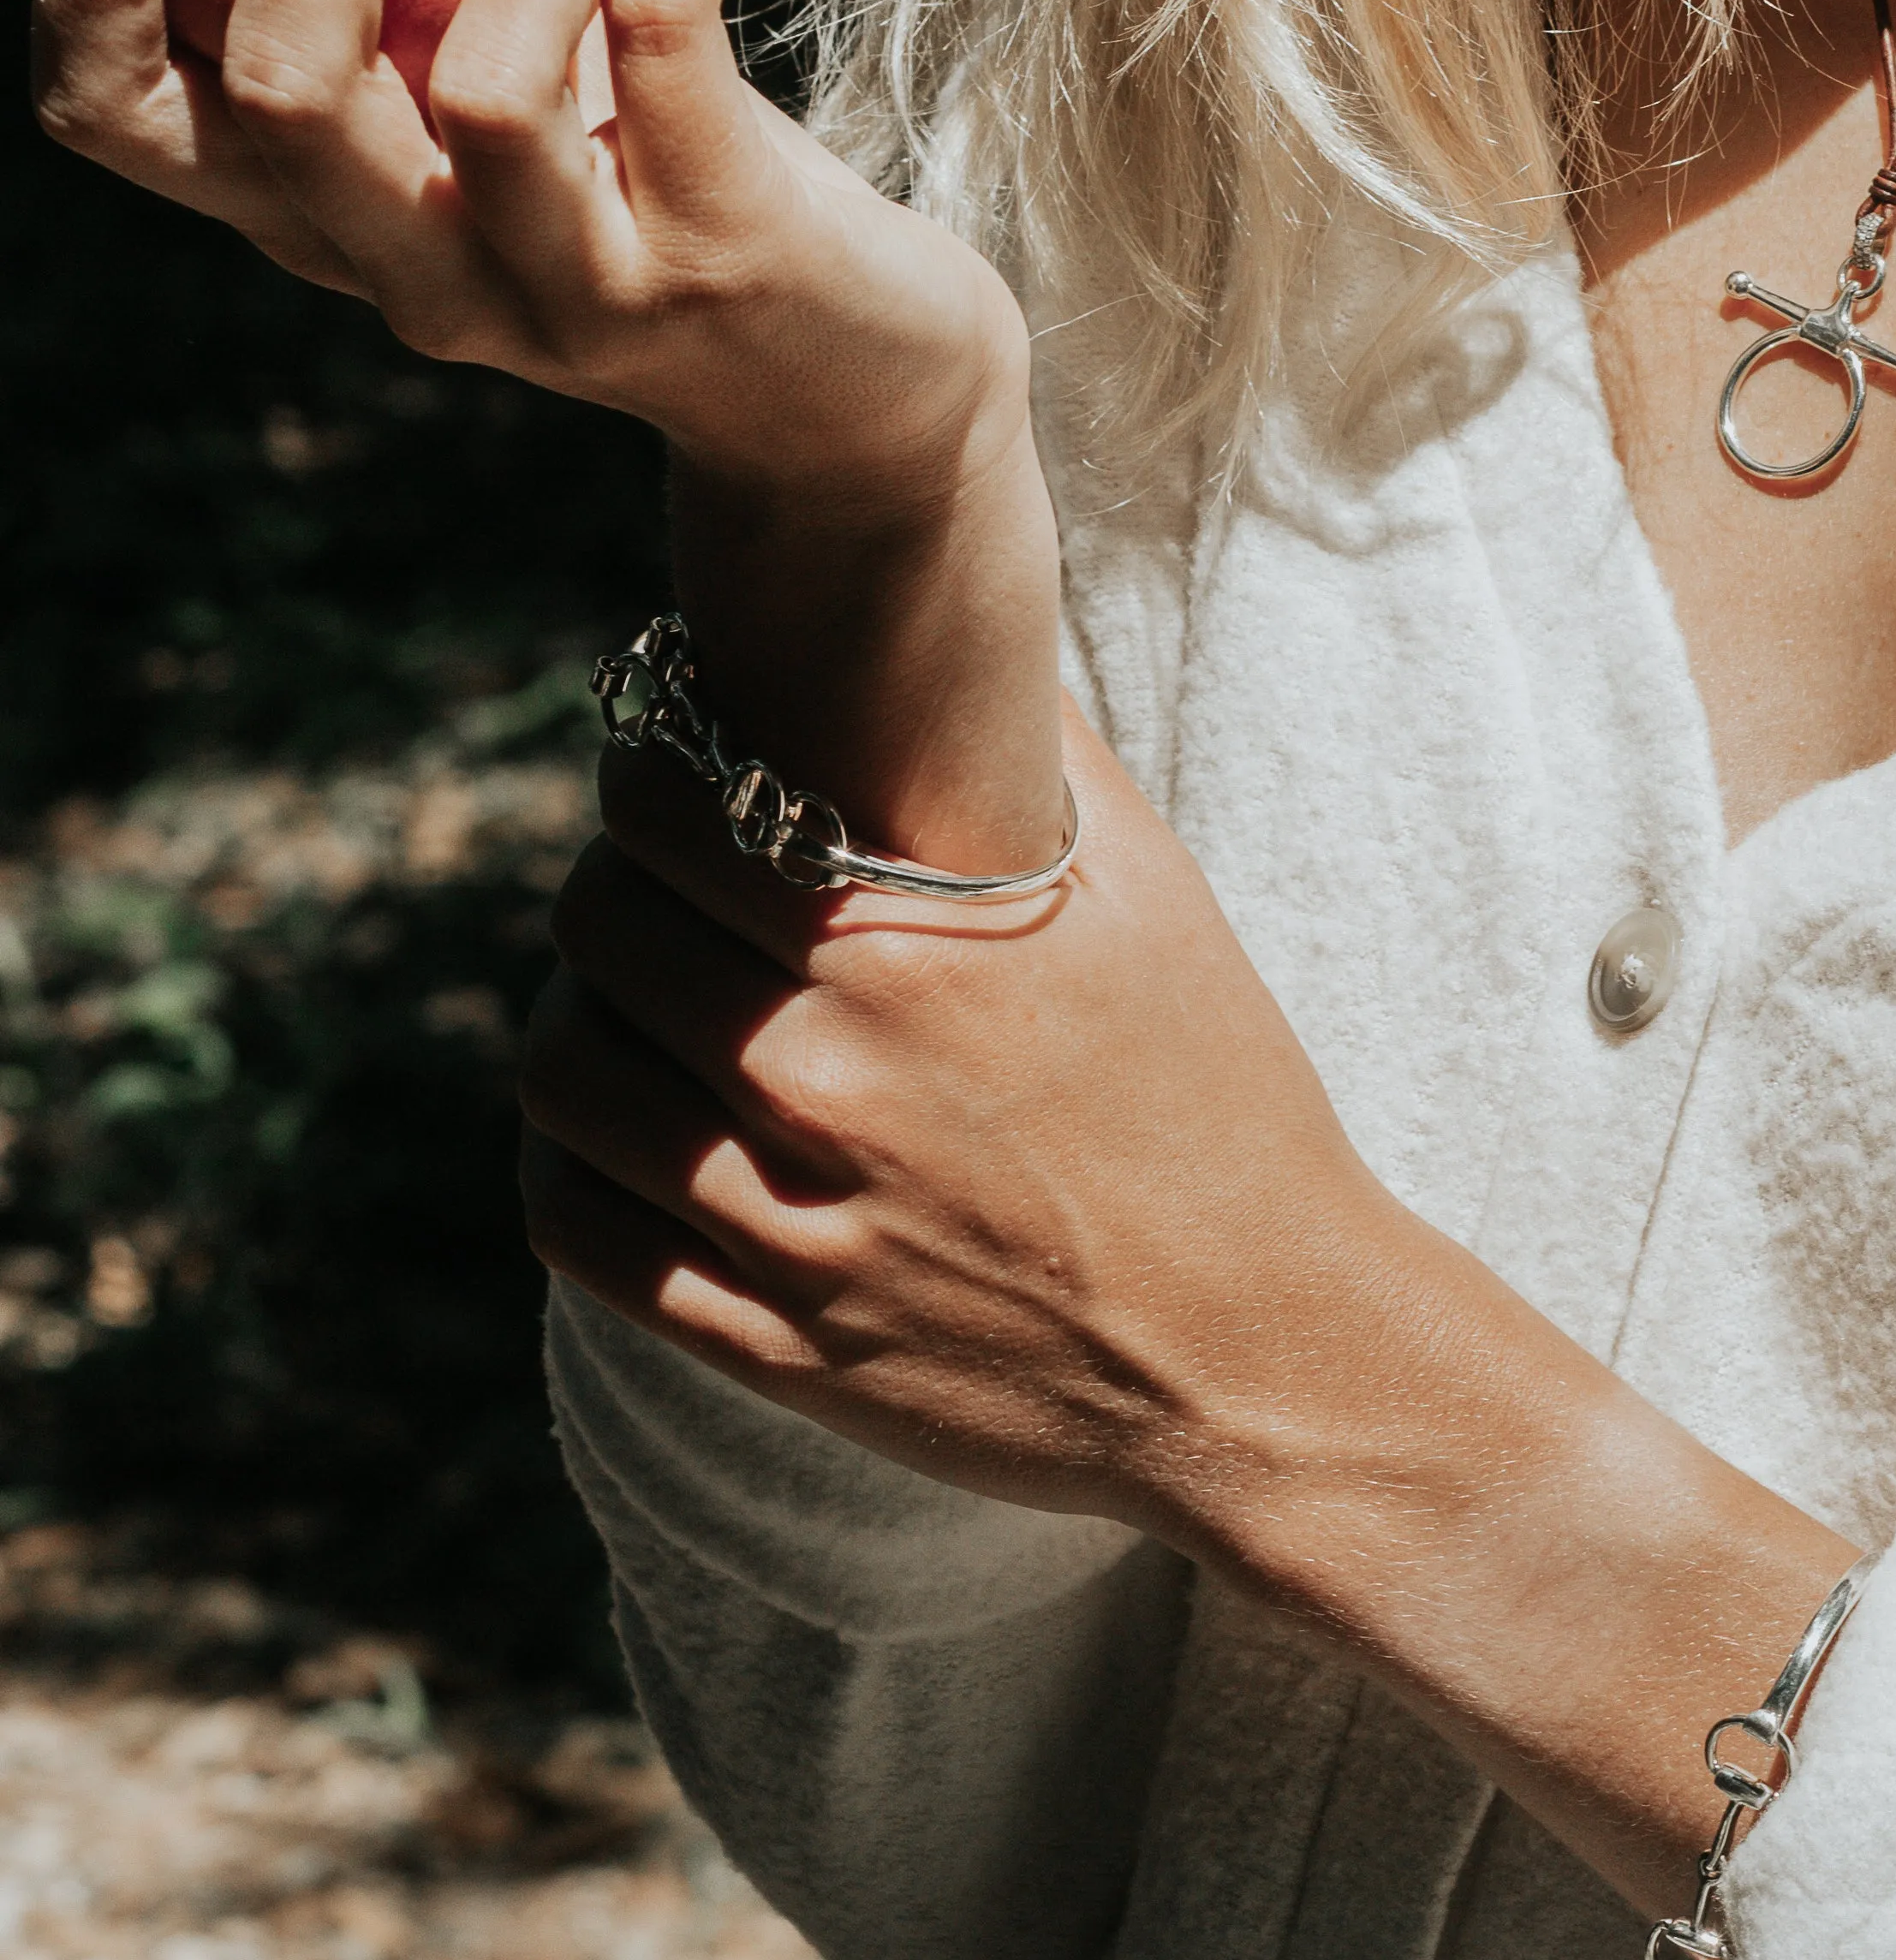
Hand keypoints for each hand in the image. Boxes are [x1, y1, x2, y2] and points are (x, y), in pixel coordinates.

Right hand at [32, 0, 1025, 519]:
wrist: (854, 394)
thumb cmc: (658, 193)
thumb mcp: (505, 106)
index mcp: (319, 218)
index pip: (115, 113)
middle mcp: (413, 275)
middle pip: (289, 84)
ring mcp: (567, 288)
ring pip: (486, 82)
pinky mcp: (717, 260)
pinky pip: (666, 41)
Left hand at [521, 706, 1400, 1538]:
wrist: (1266, 1354)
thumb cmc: (1222, 1103)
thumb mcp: (1158, 900)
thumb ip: (1042, 750)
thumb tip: (966, 605)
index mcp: (912, 958)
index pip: (668, 814)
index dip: (646, 769)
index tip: (672, 764)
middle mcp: (832, 1086)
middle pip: (597, 933)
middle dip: (611, 881)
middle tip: (652, 877)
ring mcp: (794, 1229)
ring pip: (565, 1080)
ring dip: (576, 1016)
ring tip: (626, 1001)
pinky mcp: (774, 1348)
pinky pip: (582, 1237)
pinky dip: (567, 1164)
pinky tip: (617, 1129)